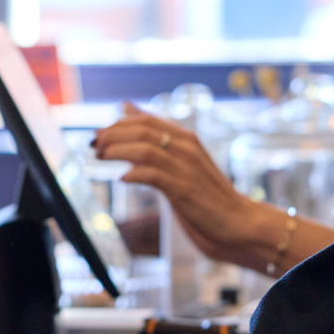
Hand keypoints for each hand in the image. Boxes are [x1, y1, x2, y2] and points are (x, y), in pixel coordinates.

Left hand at [92, 104, 287, 270]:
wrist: (239, 223)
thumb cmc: (208, 196)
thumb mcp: (182, 163)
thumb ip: (158, 140)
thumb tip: (128, 110)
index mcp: (186, 140)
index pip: (146, 120)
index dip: (117, 124)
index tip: (99, 135)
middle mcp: (187, 148)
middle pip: (142, 130)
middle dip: (112, 135)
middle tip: (94, 145)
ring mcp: (186, 168)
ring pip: (144, 148)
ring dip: (117, 151)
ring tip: (102, 158)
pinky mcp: (184, 190)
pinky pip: (153, 174)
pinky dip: (134, 174)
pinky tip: (123, 180)